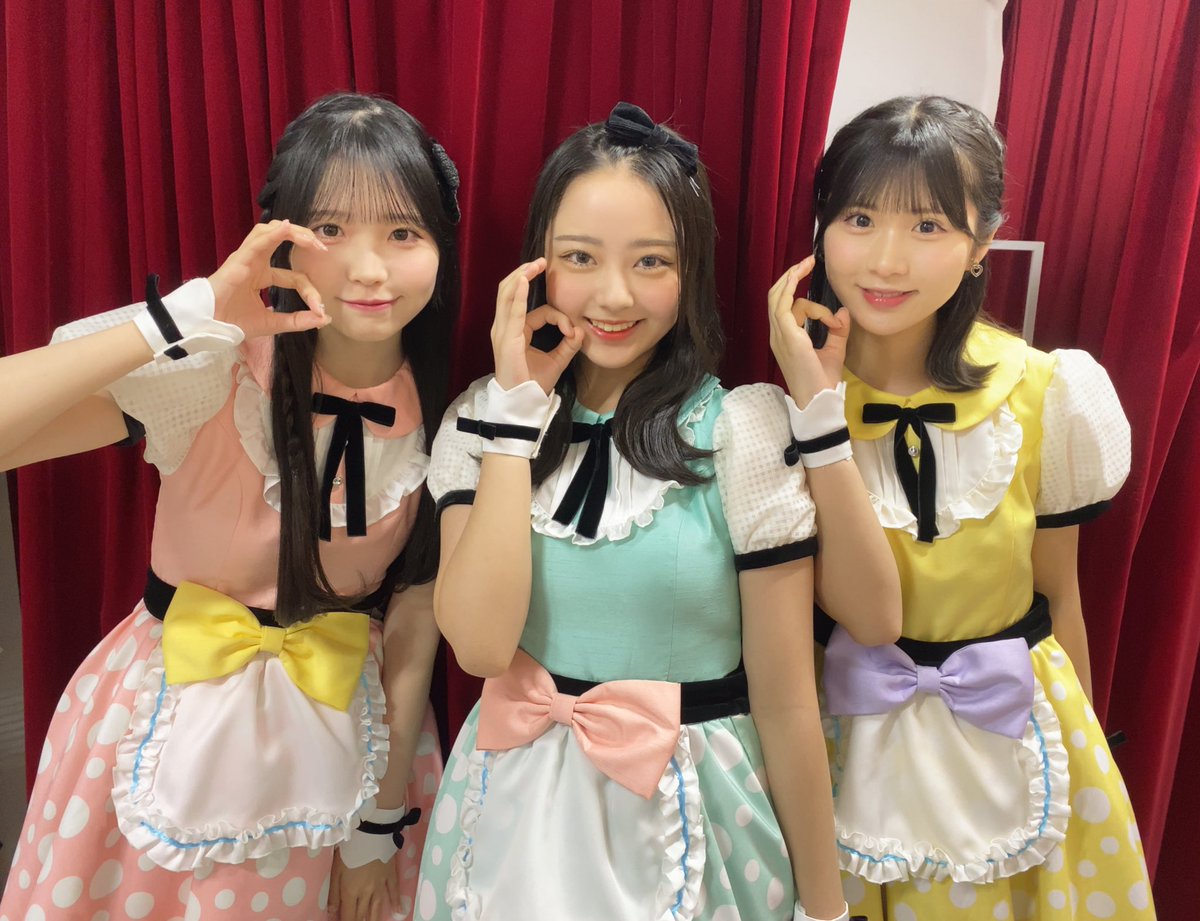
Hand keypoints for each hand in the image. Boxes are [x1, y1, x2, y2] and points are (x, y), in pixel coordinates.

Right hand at [207, 219, 330, 339]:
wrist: (208, 327)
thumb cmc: (233, 322)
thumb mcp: (273, 323)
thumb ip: (297, 320)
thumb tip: (324, 318)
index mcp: (264, 275)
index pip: (295, 277)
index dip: (310, 291)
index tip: (320, 308)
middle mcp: (256, 262)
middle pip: (282, 238)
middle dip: (304, 239)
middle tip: (323, 248)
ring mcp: (246, 258)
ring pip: (269, 231)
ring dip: (292, 232)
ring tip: (310, 239)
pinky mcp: (238, 261)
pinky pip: (257, 242)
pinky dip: (273, 234)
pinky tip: (288, 228)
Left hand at [328, 848, 397, 920]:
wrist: (370, 833)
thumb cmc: (349, 851)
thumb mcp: (336, 871)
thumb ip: (333, 893)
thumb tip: (332, 912)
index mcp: (351, 892)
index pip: (349, 916)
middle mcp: (367, 893)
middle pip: (363, 913)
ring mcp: (380, 885)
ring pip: (378, 907)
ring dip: (375, 918)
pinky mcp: (390, 876)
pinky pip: (394, 891)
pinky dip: (396, 902)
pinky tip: (398, 911)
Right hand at [491, 259, 583, 393]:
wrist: (523, 402)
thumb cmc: (534, 384)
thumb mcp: (557, 360)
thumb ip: (568, 346)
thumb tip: (580, 331)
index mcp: (515, 331)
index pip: (533, 310)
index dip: (556, 315)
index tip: (571, 330)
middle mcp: (505, 328)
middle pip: (510, 291)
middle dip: (523, 273)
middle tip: (541, 261)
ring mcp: (503, 332)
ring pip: (508, 295)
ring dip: (521, 276)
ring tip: (533, 264)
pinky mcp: (506, 339)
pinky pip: (512, 311)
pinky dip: (518, 294)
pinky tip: (524, 280)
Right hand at [767, 256, 850, 406]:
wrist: (818, 400)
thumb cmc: (822, 382)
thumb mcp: (834, 351)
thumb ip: (838, 330)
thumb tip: (843, 311)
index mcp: (785, 338)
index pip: (788, 309)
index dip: (812, 305)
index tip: (834, 316)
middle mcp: (778, 335)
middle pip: (775, 297)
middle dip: (790, 277)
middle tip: (808, 262)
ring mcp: (780, 335)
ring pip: (778, 297)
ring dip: (792, 279)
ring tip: (806, 264)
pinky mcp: (787, 336)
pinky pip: (783, 305)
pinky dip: (790, 288)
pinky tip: (799, 276)